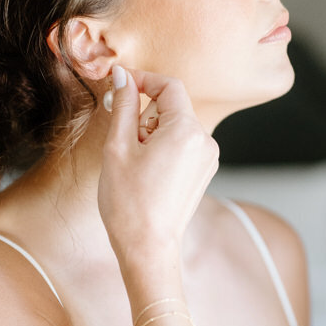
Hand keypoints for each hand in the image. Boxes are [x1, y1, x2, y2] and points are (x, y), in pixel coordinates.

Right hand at [98, 66, 218, 264]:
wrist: (147, 248)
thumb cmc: (129, 203)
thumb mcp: (118, 147)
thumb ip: (123, 106)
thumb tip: (123, 77)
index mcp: (186, 130)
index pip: (169, 85)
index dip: (142, 80)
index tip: (119, 86)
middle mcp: (204, 141)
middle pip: (172, 106)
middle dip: (144, 114)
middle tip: (123, 141)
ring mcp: (207, 158)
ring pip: (175, 126)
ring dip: (152, 133)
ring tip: (135, 163)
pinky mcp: (203, 171)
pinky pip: (182, 144)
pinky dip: (162, 147)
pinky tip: (147, 172)